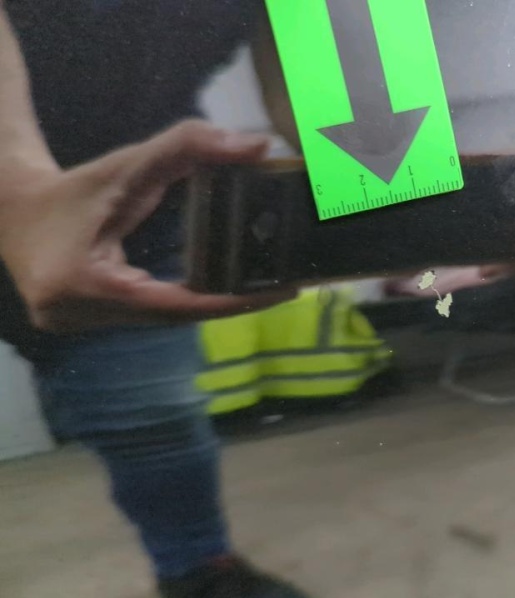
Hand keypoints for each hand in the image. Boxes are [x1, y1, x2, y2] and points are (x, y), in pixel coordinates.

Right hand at [0, 120, 295, 332]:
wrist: (11, 208)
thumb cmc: (71, 188)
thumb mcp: (128, 163)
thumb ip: (188, 147)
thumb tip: (254, 145)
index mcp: (84, 286)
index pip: (174, 304)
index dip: (230, 302)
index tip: (277, 293)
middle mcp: (78, 316)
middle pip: (172, 317)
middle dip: (227, 302)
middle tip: (279, 287)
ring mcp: (78, 326)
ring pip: (160, 321)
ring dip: (205, 306)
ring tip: (258, 289)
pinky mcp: (84, 325)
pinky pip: (147, 319)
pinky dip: (180, 305)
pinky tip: (215, 293)